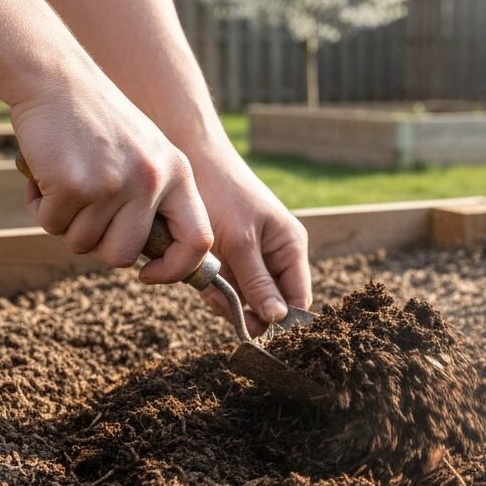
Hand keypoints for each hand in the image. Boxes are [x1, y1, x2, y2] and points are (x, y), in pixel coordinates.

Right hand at [11, 67, 214, 283]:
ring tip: (63, 184)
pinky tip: (44, 175)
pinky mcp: (74, 184)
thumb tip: (152, 258)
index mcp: (178, 174)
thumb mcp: (146, 154)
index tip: (148, 274)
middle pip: (125, 254)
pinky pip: (51, 225)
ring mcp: (114, 183)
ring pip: (83, 243)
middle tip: (84, 218)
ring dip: (65, 223)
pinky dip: (40, 207)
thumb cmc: (97, 121)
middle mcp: (152, 181)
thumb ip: (156, 199)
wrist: (55, 76)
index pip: (198, 241)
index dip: (175, 269)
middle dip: (99, 248)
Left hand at [184, 132, 310, 333]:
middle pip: (270, 303)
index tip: (253, 328)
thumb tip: (277, 319)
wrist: (188, 156)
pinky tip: (200, 278)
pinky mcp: (229, 256)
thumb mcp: (240, 241)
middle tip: (220, 301)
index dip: (280, 320)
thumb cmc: (221, 192)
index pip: (297, 299)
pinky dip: (213, 288)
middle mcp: (276, 254)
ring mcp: (252, 256)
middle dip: (246, 309)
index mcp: (291, 247)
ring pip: (246, 298)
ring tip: (206, 284)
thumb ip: (258, 282)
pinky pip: (227, 286)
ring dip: (225, 298)